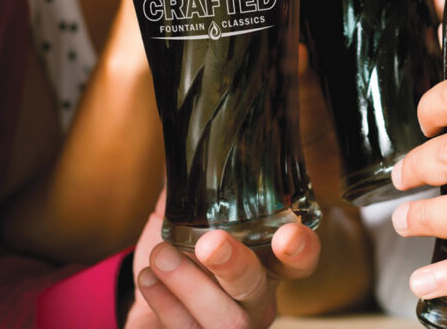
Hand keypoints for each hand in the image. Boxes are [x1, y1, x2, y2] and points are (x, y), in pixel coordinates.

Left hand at [125, 190, 319, 327]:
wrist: (145, 312)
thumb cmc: (178, 264)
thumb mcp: (183, 224)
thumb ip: (191, 190)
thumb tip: (184, 136)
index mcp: (266, 265)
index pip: (300, 261)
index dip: (301, 250)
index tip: (289, 234)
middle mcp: (256, 301)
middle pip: (259, 289)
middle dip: (235, 265)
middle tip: (208, 243)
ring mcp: (230, 328)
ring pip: (225, 319)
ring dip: (187, 283)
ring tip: (160, 255)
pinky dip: (164, 302)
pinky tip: (149, 277)